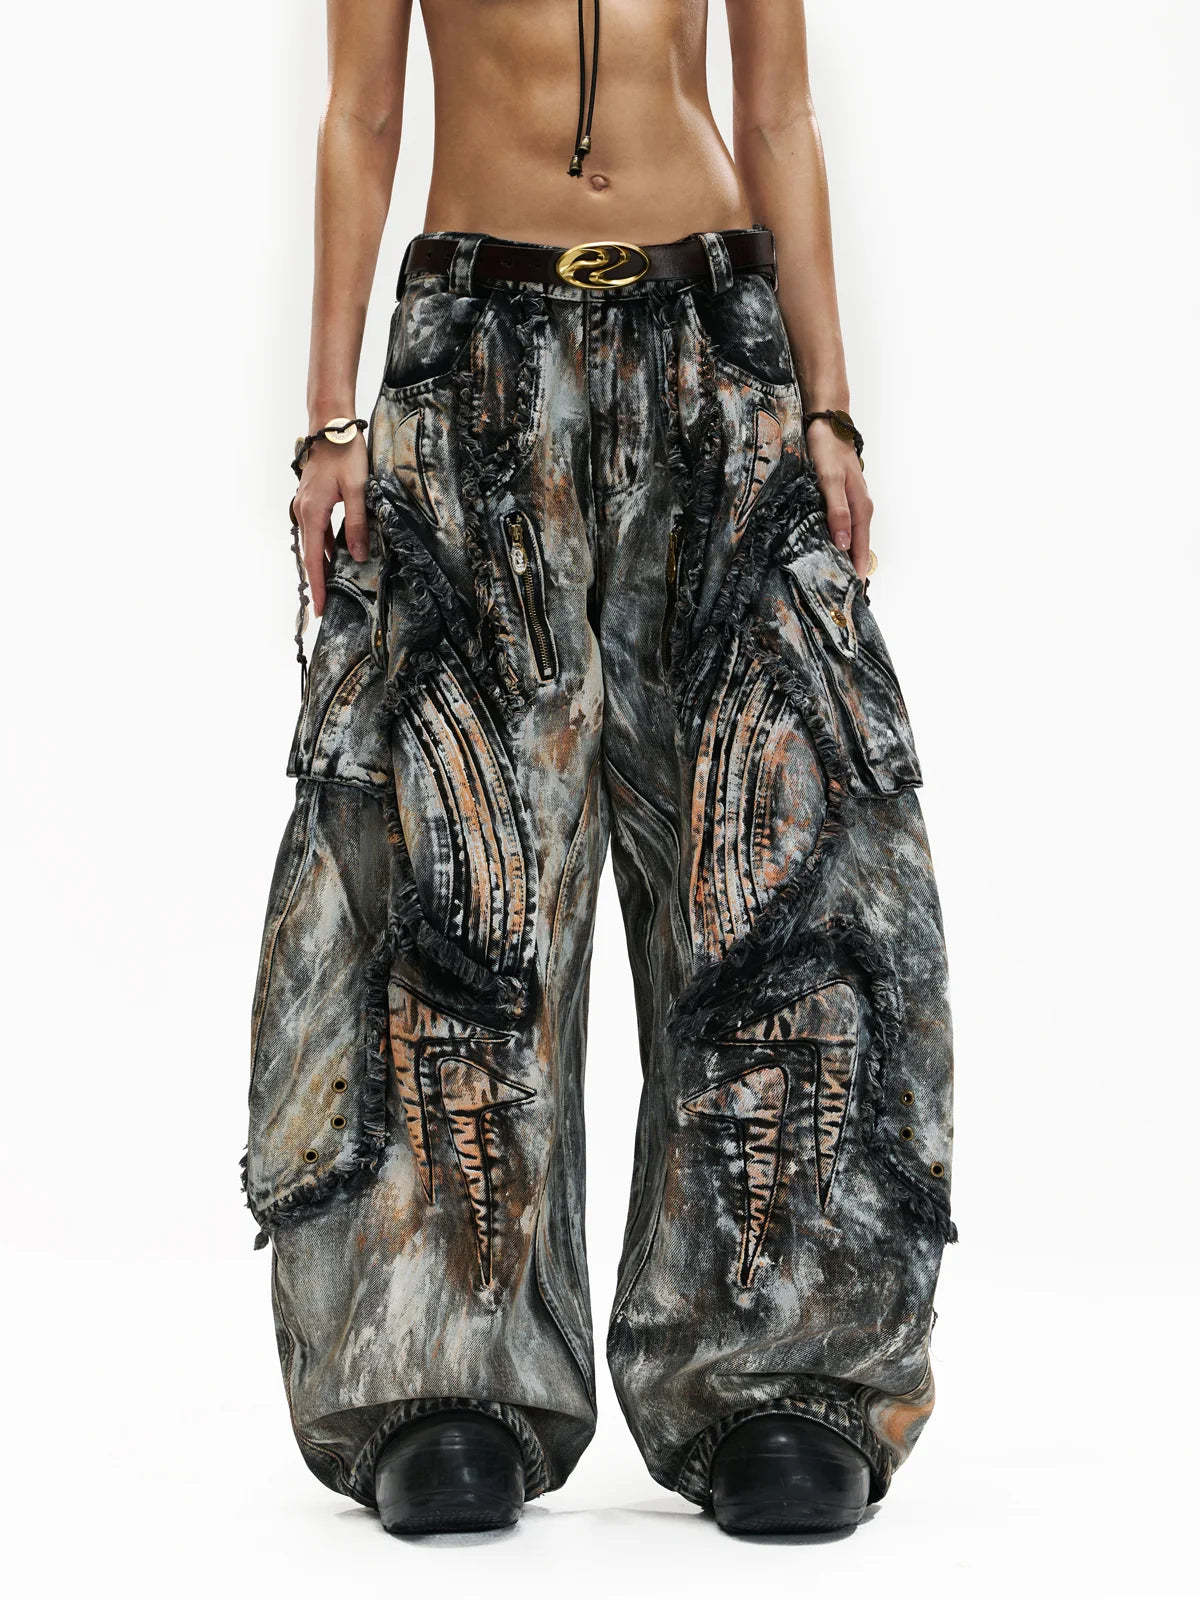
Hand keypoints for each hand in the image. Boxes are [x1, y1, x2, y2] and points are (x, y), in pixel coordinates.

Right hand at [292, 434, 369, 616]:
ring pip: (313, 543)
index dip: (318, 586)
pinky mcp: (311, 499)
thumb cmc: (345, 454)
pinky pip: (316, 530)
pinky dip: (324, 546)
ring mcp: (304, 505)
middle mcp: (303, 511)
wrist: (330, 426)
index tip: (320, 609)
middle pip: (310, 555)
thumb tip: (357, 555)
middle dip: (318, 581)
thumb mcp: (359, 490)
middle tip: (325, 606)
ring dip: (322, 564)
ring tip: (333, 586)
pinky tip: (336, 554)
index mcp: (313, 512)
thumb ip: (357, 524)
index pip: (314, 559)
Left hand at [807, 421, 872, 580]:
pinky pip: (843, 526)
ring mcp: (853, 503)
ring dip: (844, 557)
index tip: (852, 597)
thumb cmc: (828, 450)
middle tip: (839, 596)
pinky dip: (837, 541)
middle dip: (851, 570)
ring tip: (832, 578)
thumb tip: (842, 544)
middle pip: (858, 547)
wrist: (828, 422)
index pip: (860, 550)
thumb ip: (837, 511)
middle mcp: (861, 509)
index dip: (857, 573)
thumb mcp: (830, 480)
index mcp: (861, 509)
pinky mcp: (842, 498)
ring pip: (851, 537)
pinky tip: (826, 548)